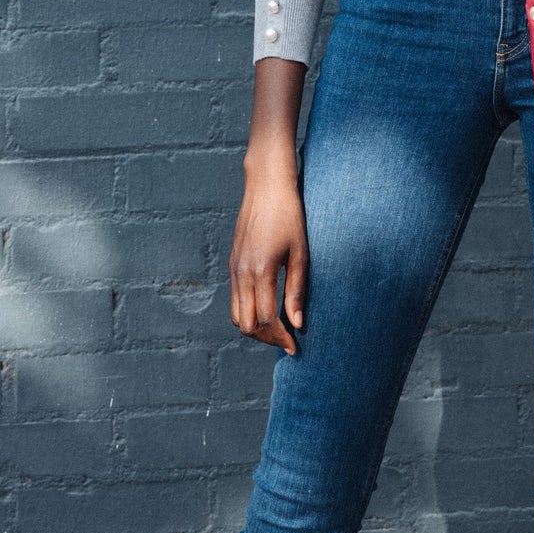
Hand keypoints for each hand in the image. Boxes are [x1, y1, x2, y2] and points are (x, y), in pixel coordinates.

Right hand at [228, 167, 307, 354]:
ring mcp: (234, 268)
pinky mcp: (233, 263)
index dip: (280, 338)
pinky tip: (266, 309)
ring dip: (254, 327)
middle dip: (266, 338)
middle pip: (246, 324)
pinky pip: (234, 299)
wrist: (266, 185)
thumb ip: (297, 289)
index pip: (265, 320)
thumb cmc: (289, 215)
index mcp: (260, 271)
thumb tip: (297, 323)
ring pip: (236, 315)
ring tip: (277, 329)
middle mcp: (241, 273)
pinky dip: (247, 312)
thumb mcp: (300, 252)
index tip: (295, 347)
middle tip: (287, 341)